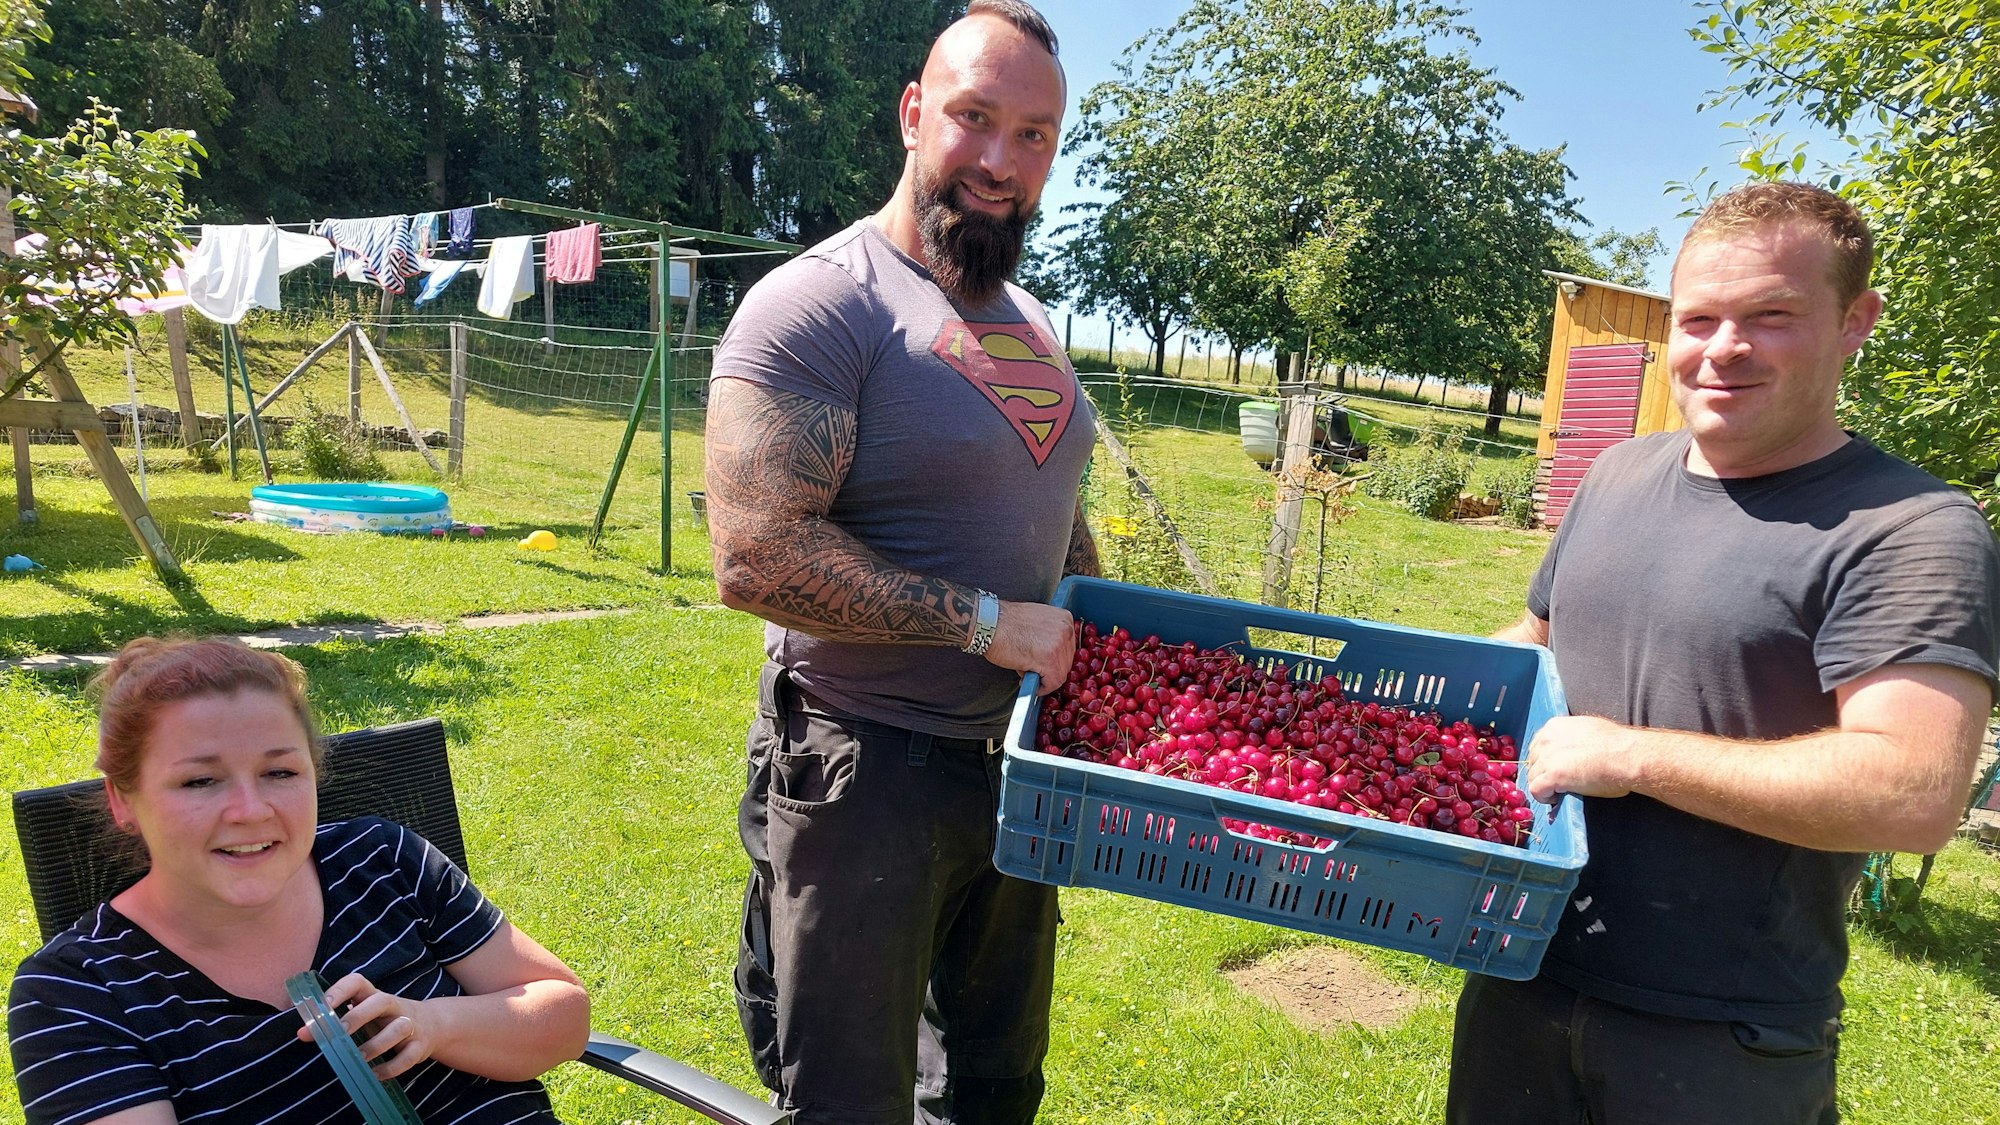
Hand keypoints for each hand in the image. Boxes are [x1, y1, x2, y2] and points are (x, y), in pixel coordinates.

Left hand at [299, 972, 436, 1079]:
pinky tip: (374, 1074)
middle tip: (339, 1032)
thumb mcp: (364, 1015)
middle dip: (359, 1016)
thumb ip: (334, 1022)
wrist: (432, 1025)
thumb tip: (302, 1033)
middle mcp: (394, 1006)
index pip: (357, 982)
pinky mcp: (419, 1046)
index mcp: (374, 995)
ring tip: (358, 1058)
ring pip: (398, 1029)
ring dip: (376, 1045)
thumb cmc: (385, 1021)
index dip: (339, 991)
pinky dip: (390, 1068)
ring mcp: (410, 1025)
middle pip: (381, 1001)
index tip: (322, 1006)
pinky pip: (407, 1057)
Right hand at [983, 600, 1075, 694]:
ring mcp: (1059, 646)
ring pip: (1060, 673)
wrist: (989, 623)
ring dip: (1045, 679)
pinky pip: (1051, 683)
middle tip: (1035, 671)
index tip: (1045, 664)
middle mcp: (1066, 630)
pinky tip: (1029, 682)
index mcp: (1065, 619)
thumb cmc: (1006, 622)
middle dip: (1051, 669)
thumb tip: (1051, 654)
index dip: (1056, 658)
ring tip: (1028, 674)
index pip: (1069, 646)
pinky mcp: (1049, 661)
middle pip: (1067, 661)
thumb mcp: (1037, 619)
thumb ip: (1049, 633)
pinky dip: (1041, 688)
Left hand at [1523, 715, 1639, 802]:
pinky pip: (1536, 790)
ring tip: (1560, 793)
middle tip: (1558, 784)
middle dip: (1543, 773)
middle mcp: (1547, 739)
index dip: (1545, 761)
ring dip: (1544, 786)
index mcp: (1555, 726)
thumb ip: (1571, 738)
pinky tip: (1557, 798)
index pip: (1537, 746)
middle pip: (1532, 761)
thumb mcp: (1588, 730)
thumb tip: (1569, 749)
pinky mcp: (1553, 775)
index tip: (1555, 770)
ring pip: (1532, 777)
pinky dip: (1544, 797)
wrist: (1628, 756)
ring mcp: (1548, 757)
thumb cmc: (1618, 746)